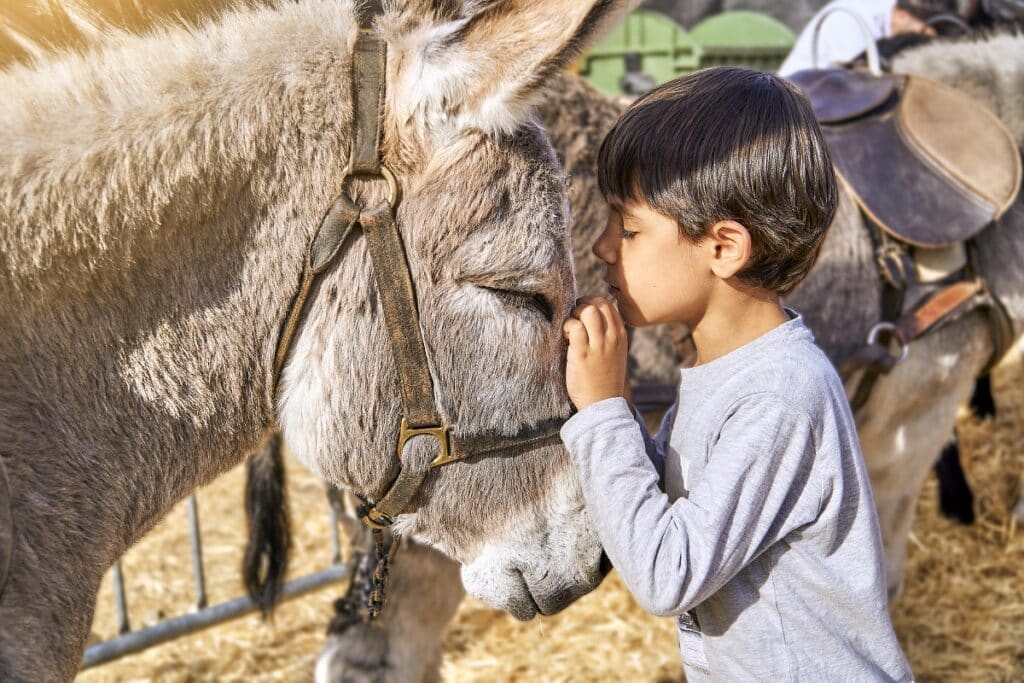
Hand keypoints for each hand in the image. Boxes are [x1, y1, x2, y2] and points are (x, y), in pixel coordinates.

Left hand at [563, 296, 627, 410]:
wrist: (602, 403)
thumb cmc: (603, 378)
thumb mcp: (614, 353)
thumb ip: (607, 334)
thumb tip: (589, 314)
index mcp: (621, 335)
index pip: (608, 304)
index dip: (591, 303)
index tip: (582, 315)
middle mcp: (612, 337)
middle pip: (598, 303)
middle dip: (582, 305)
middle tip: (574, 320)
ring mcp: (599, 345)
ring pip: (588, 311)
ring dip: (574, 315)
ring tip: (570, 330)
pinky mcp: (583, 354)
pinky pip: (575, 327)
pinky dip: (567, 327)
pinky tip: (565, 338)